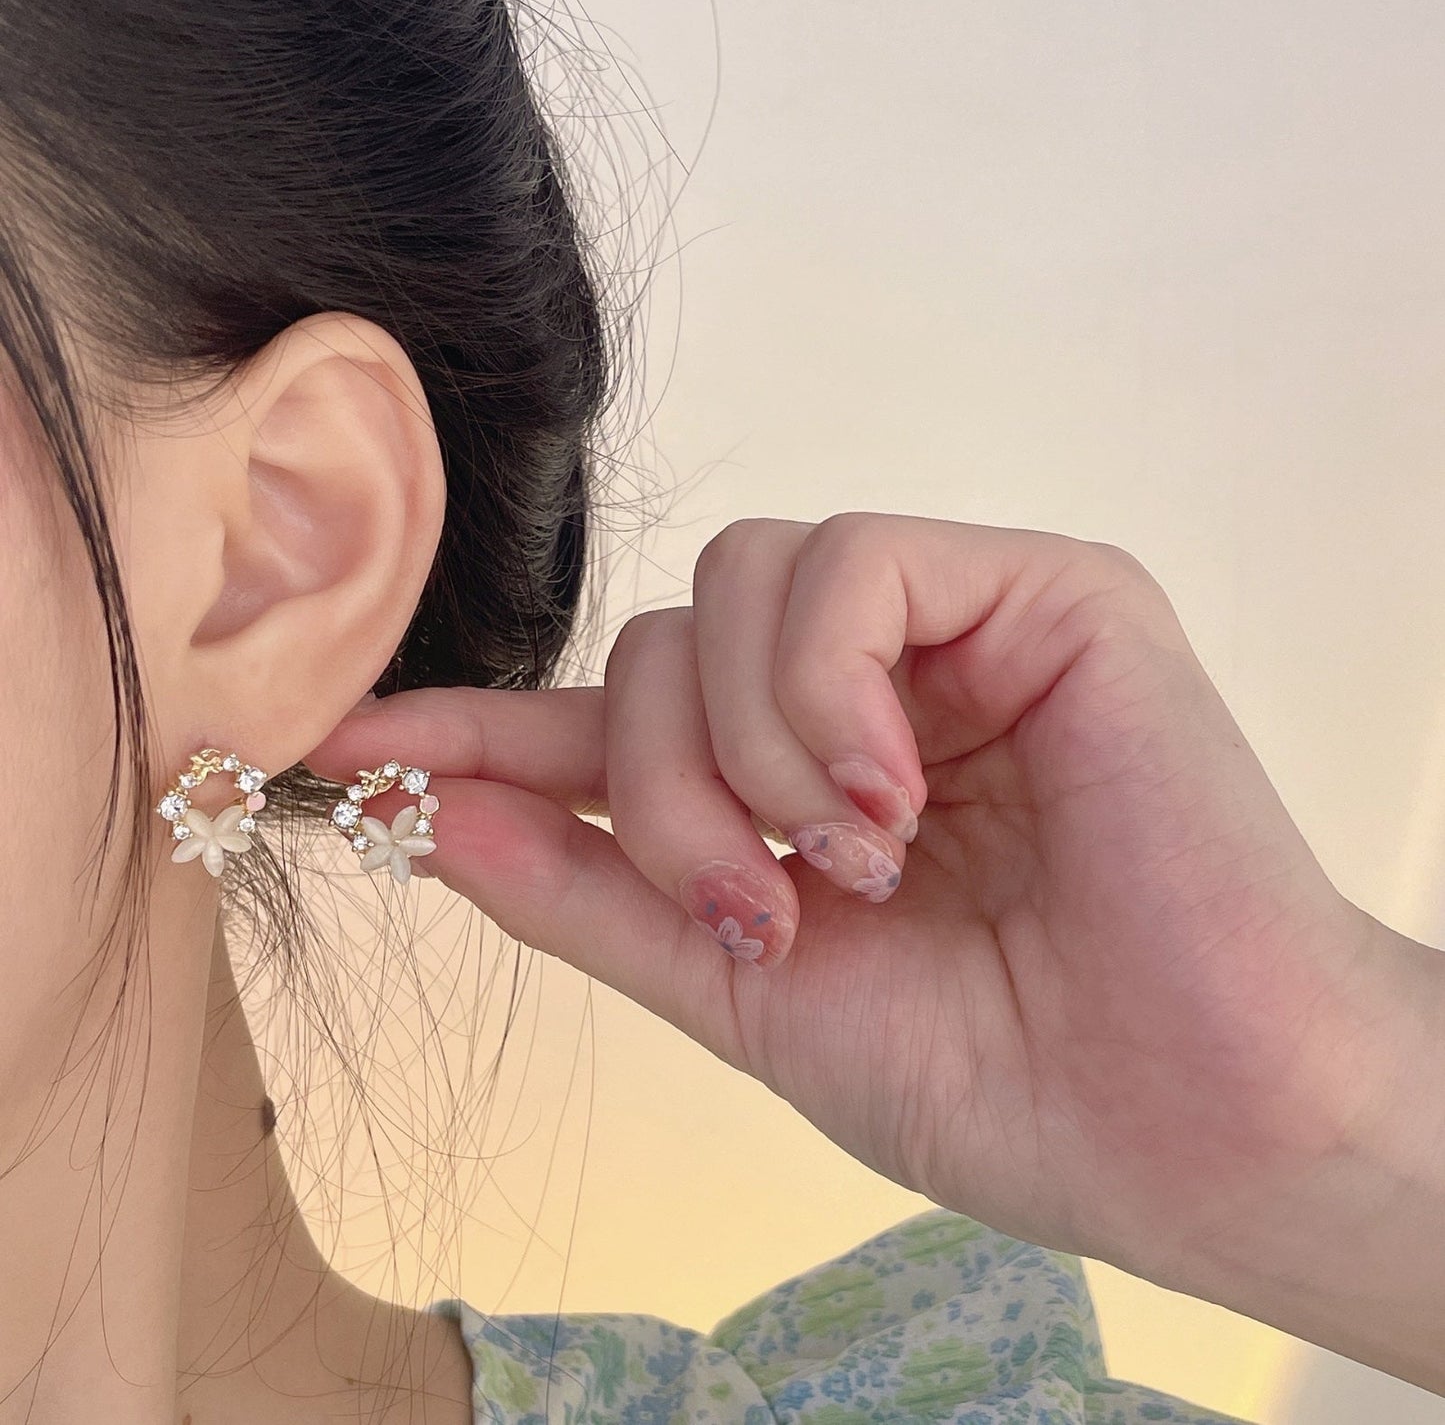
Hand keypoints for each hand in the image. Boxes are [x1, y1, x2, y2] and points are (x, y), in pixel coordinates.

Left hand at [305, 512, 1432, 1305]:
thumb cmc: (1005, 1079)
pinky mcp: (1043, 591)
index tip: (359, 745)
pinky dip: (828, 689)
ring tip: (854, 862)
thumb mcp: (753, 994)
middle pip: (666, 641)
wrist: (1200, 1124)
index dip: (484, 728)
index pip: (611, 720)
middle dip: (664, 786)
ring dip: (751, 748)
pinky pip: (852, 569)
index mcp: (798, 784)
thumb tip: (440, 817)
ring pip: (740, 589)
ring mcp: (955, 632)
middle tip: (757, 910)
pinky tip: (889, 797)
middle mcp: (868, 691)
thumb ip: (599, 894)